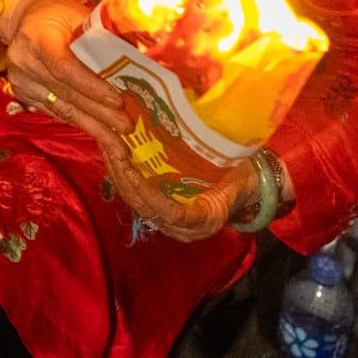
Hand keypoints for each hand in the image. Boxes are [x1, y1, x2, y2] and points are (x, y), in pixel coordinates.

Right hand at [0, 0, 132, 151]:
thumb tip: (141, 59)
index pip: (64, 67)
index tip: (118, 101)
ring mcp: (21, 81)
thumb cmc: (58, 12)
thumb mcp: (79, 15)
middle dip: (100, 113)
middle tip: (128, 127)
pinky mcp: (24, 95)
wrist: (24, 17)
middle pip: (67, 92)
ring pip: (63, 108)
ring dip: (94, 127)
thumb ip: (101, 37)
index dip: (91, 86)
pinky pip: (57, 112)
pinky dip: (82, 123)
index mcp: (37, 35)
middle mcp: (24, 61)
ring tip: (119, 145)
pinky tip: (102, 135)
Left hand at [101, 147, 257, 242]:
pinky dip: (126, 179)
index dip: (147, 193)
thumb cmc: (243, 174)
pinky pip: (139, 199)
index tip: (131, 170)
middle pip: (145, 208)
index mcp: (205, 220)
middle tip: (112, 150)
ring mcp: (171, 223)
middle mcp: (185, 228)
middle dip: (125, 180)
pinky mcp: (162, 212)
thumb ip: (220, 163)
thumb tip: (208, 129)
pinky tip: (116, 159)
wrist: (249, 187)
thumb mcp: (235, 172)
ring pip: (137, 204)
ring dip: (120, 178)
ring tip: (108, 149)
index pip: (168, 212)